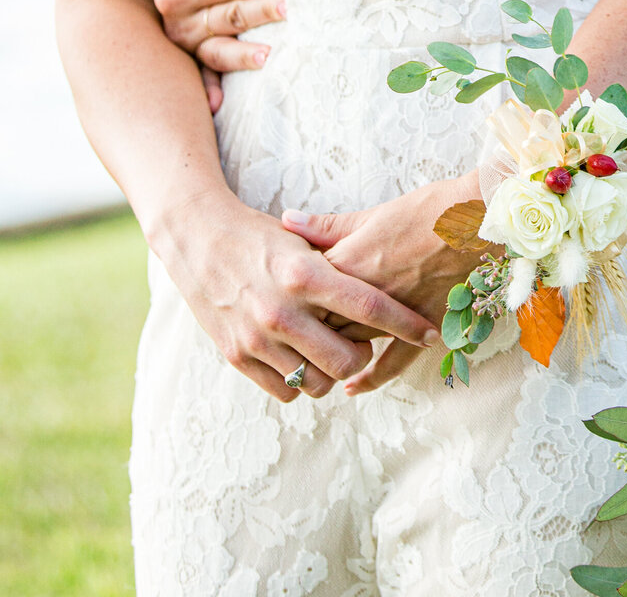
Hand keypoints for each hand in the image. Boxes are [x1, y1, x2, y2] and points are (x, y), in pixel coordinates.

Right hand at [153, 0, 283, 111]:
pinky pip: (204, 78)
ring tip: (269, 53)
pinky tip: (218, 105)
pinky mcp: (194, 63)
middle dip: (261, 11)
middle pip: (228, 17)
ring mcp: (186, 47)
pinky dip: (210, 90)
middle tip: (290, 6)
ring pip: (221, 50)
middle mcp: (176, 23)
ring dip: (245, 54)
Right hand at [155, 188, 442, 402]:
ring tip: (332, 350)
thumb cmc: (257, 235)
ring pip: (318, 382)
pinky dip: (301, 380)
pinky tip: (304, 358)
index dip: (405, 324)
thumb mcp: (300, 240)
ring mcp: (257, 338)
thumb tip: (388, 273)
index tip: (430, 332)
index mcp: (304, 275)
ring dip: (333, 371)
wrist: (196, 238)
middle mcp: (282, 311)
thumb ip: (340, 259)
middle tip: (366, 343)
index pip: (369, 307)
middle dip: (366, 355)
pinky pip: (286, 391)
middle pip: (348, 359)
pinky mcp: (237, 356)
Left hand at [282, 176, 486, 394]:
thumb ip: (329, 224)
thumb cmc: (429, 207)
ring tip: (318, 356)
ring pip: (351, 342)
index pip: (306, 289)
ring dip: (334, 350)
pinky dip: (372, 377)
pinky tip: (353, 388)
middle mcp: (368, 292)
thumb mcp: (374, 212)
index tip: (286, 299)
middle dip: (309, 327)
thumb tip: (287, 219)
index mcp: (351, 260)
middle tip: (299, 332)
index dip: (294, 297)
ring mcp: (396, 313)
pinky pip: (393, 361)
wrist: (480, 217)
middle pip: (323, 321)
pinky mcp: (422, 325)